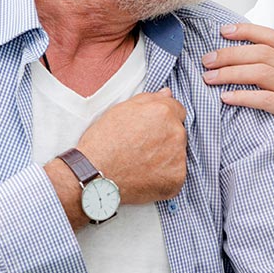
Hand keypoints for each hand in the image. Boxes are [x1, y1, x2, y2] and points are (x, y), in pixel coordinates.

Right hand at [76, 88, 186, 203]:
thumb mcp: (121, 110)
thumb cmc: (104, 141)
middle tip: (142, 146)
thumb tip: (167, 94)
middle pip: (178, 131)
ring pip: (178, 152)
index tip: (150, 128)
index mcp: (163, 112)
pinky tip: (145, 174)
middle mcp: (176, 132)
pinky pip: (176, 173)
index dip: (162, 119)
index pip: (177, 110)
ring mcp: (178, 157)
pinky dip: (164, 175)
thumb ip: (149, 99)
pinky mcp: (177, 178)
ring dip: (166, 155)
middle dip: (165, 136)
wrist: (95, 174)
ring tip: (142, 161)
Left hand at [201, 23, 273, 163]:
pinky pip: (266, 99)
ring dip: (231, 73)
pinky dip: (243, 97)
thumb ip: (271, 75)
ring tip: (210, 78)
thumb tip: (233, 63)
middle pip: (262, 53)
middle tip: (207, 60)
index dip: (246, 31)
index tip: (222, 31)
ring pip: (262, 73)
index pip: (272, 37)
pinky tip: (226, 98)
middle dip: (230, 54)